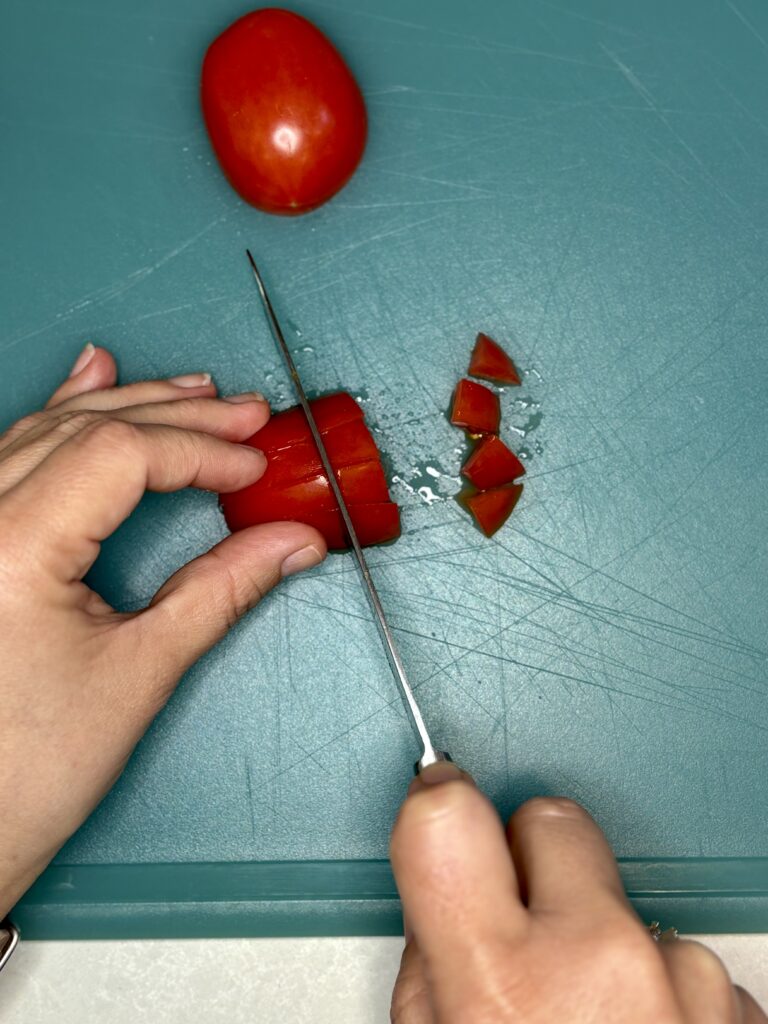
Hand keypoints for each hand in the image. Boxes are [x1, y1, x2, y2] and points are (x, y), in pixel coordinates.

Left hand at [0, 345, 325, 915]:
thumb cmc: (25, 772)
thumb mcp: (140, 673)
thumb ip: (221, 591)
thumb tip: (289, 544)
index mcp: (10, 548)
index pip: (120, 455)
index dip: (199, 450)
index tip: (254, 463)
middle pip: (85, 427)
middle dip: (175, 415)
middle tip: (243, 414)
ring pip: (46, 428)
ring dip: (125, 404)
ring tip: (190, 393)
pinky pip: (11, 449)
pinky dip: (60, 415)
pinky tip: (90, 383)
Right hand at [390, 764, 765, 1022]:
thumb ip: (432, 979)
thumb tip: (447, 914)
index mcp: (502, 982)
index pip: (448, 816)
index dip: (435, 802)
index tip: (438, 803)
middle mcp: (605, 962)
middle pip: (554, 820)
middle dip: (530, 857)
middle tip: (520, 925)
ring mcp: (689, 984)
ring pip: (629, 903)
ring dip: (607, 947)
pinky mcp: (744, 1012)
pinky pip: (685, 961)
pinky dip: (660, 994)